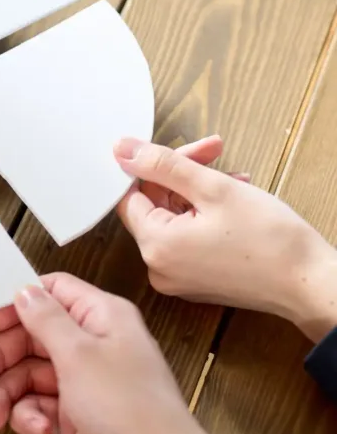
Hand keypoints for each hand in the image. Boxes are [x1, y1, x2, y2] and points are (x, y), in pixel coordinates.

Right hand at [0, 274, 229, 433]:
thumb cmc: (134, 410)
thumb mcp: (79, 355)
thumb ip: (46, 319)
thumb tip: (25, 291)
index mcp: (101, 318)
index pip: (52, 294)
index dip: (17, 304)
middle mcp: (93, 345)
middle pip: (31, 339)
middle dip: (0, 361)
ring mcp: (85, 380)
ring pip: (29, 376)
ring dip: (7, 396)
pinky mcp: (78, 413)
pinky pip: (40, 405)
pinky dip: (30, 417)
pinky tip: (36, 428)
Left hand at [115, 137, 336, 340]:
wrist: (312, 285)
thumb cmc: (271, 241)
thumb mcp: (214, 189)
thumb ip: (163, 165)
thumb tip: (122, 149)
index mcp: (155, 246)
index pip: (130, 194)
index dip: (153, 165)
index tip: (178, 149)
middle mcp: (158, 267)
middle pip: (154, 204)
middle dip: (182, 173)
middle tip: (213, 151)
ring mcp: (177, 277)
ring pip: (174, 218)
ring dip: (198, 190)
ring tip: (233, 176)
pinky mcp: (196, 280)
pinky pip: (187, 238)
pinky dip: (203, 214)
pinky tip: (232, 198)